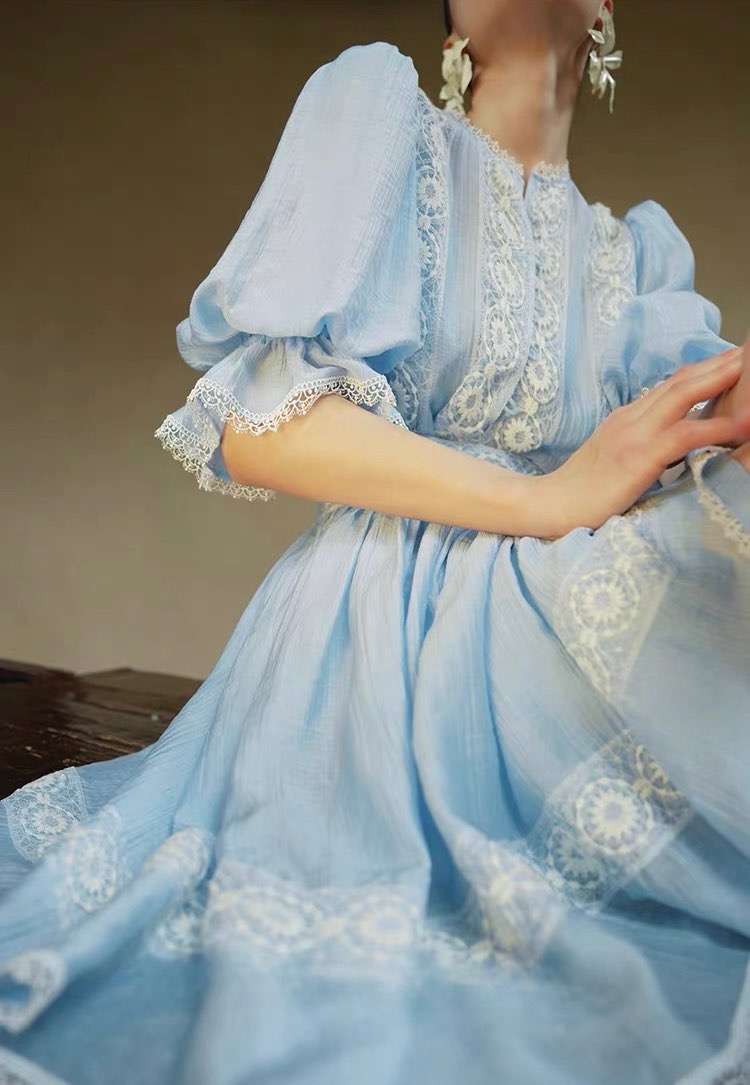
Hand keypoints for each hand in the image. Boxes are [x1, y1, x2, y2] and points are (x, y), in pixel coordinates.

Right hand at [539, 343, 749, 538]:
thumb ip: (643, 442)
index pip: (674, 383)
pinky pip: (684, 435)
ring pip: (685, 394)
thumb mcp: (616, 457)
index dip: (707, 369)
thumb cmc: (583, 491)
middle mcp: (631, 417)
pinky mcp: (637, 457)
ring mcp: (633, 434)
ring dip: (723, 378)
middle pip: (684, 379)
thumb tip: (679, 439)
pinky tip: (743, 425)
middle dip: (722, 362)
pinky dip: (717, 427)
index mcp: (627, 417)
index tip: (735, 360)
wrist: (549, 505)